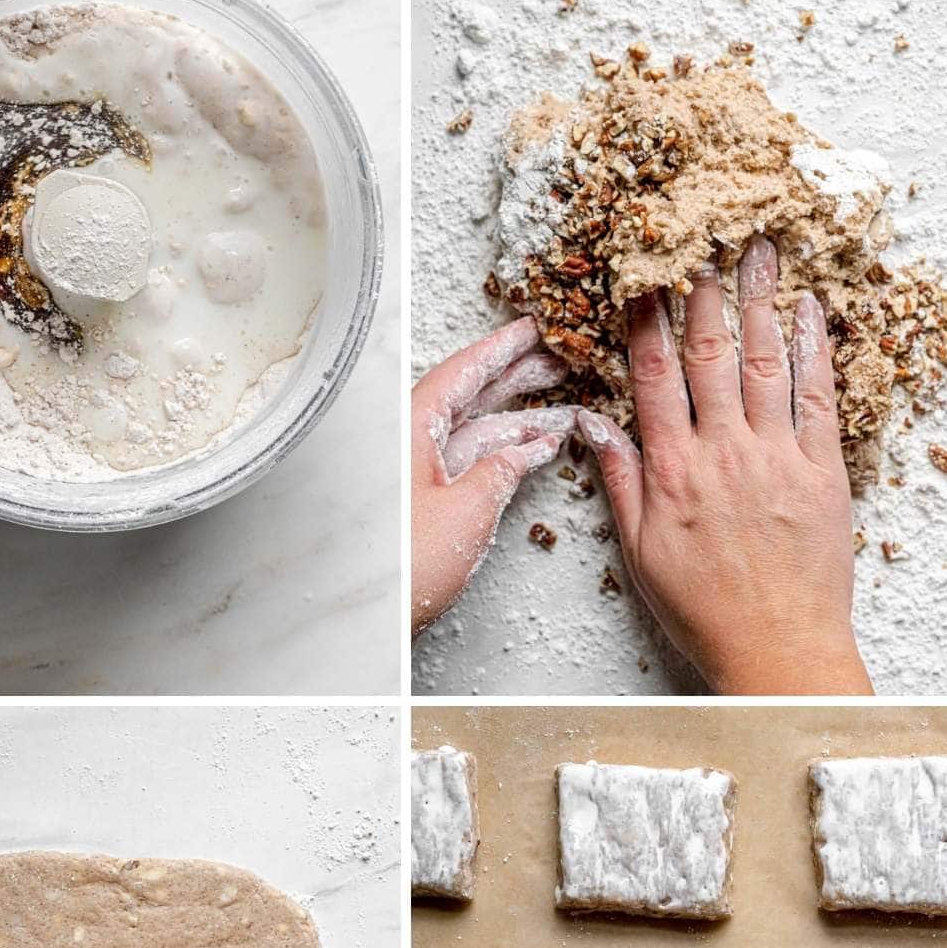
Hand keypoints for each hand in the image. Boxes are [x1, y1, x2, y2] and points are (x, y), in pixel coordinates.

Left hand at [412, 317, 571, 634]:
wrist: (381, 620)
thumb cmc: (405, 568)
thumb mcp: (467, 510)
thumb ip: (501, 471)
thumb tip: (525, 450)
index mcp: (411, 428)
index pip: (464, 371)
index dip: (504, 347)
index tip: (534, 327)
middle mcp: (411, 442)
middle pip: (471, 395)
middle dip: (519, 377)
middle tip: (560, 359)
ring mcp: (419, 469)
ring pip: (476, 429)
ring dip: (521, 419)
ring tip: (565, 405)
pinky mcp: (427, 496)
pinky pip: (471, 460)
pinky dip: (505, 453)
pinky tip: (537, 448)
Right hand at [576, 236, 872, 694]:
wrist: (777, 647)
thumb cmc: (704, 608)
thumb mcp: (641, 551)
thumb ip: (620, 480)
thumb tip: (592, 424)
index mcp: (673, 471)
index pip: (654, 376)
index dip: (647, 320)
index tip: (644, 275)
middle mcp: (723, 453)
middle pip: (711, 354)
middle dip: (706, 290)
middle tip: (706, 236)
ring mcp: (776, 457)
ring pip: (765, 362)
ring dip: (760, 301)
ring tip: (759, 251)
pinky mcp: (822, 471)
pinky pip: (817, 397)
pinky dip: (813, 349)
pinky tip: (809, 311)